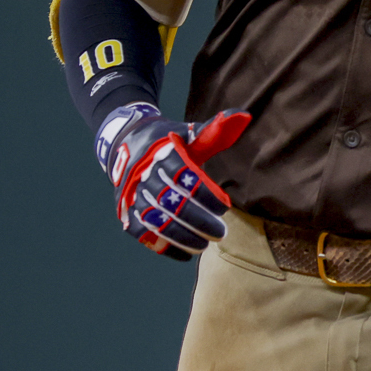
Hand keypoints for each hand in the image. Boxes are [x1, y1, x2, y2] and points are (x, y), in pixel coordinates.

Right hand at [96, 103, 251, 259]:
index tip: (226, 206)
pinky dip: (163, 246)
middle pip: (171, 203)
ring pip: (156, 221)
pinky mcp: (126, 212)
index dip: (206, 194)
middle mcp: (143, 176)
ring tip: (205, 245)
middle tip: (221, 232)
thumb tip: (244, 116)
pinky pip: (143, 234)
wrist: (126, 143)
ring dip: (182, 236)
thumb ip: (215, 131)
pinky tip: (185, 253)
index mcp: (161, 154)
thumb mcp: (189, 133)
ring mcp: (132, 196)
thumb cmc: (169, 142)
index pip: (185, 177)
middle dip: (198, 220)